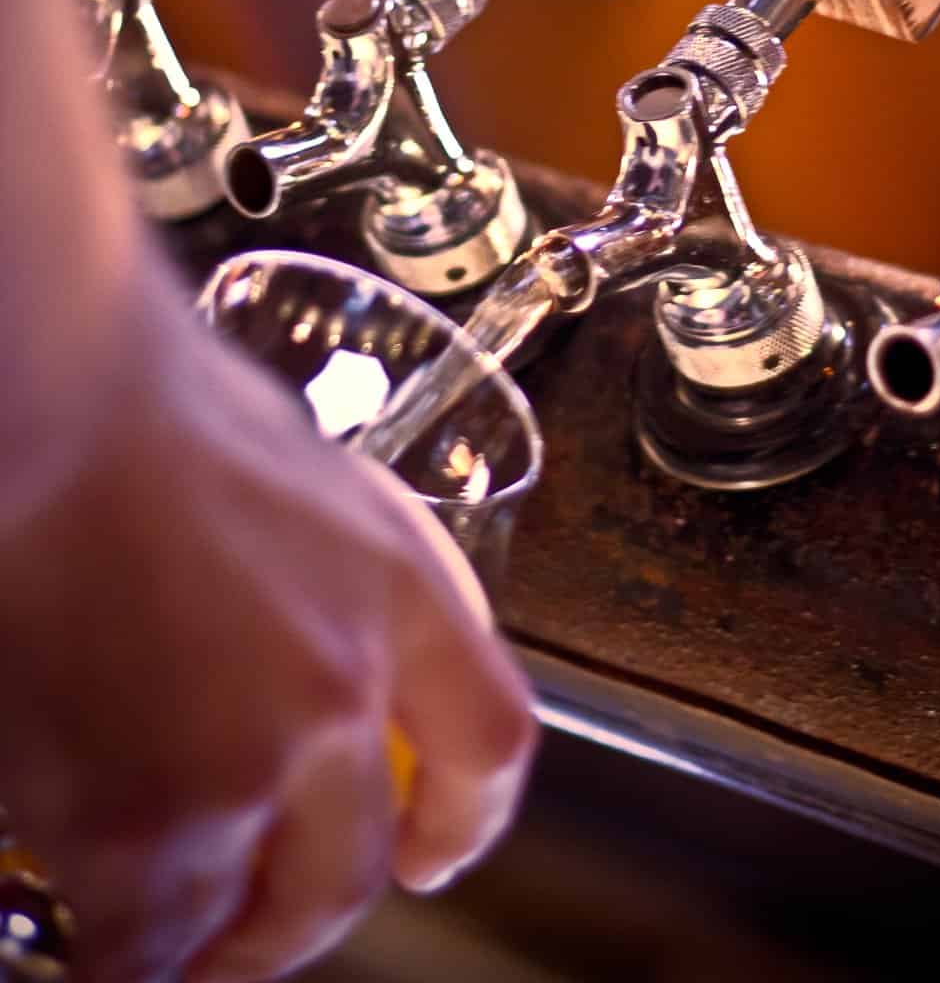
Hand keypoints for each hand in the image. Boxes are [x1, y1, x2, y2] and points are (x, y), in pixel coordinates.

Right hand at [0, 265, 534, 981]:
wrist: (58, 406)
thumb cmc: (149, 406)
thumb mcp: (298, 475)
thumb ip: (320, 568)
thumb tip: (290, 617)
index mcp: (397, 587)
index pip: (486, 740)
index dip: (465, 818)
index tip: (431, 849)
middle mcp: (346, 684)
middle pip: (353, 864)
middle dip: (302, 916)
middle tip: (259, 924)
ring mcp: (250, 759)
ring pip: (246, 913)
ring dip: (205, 938)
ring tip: (159, 928)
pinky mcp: (143, 817)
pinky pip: (140, 929)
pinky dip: (116, 936)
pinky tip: (86, 901)